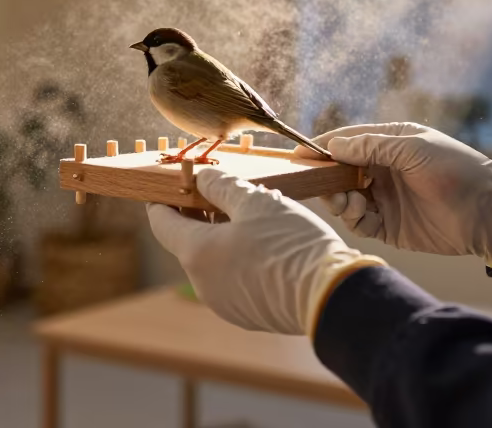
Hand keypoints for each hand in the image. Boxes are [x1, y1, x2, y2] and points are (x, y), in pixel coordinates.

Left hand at [146, 168, 384, 335]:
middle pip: (189, 241)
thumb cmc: (289, 244)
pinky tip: (269, 244)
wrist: (330, 297)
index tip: (174, 185)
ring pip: (215, 260)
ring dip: (226, 236)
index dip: (164, 199)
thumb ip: (221, 186)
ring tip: (258, 216)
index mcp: (196, 253)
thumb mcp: (255, 201)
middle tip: (226, 192)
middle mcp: (203, 283)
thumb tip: (202, 178)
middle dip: (204, 213)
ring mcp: (225, 303)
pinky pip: (235, 279)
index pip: (161, 222)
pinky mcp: (248, 314)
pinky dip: (242, 259)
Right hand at [294, 123, 491, 264]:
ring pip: (345, 198)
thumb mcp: (411, 148)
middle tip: (319, 181)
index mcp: (391, 144)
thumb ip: (370, 146)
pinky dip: (352, 216)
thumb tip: (333, 145)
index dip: (324, 147)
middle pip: (340, 172)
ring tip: (343, 197)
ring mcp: (385, 199)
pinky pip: (359, 222)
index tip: (301, 155)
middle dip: (327, 176)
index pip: (348, 142)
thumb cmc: (455, 169)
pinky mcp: (388, 227)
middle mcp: (383, 171)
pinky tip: (359, 208)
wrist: (488, 211)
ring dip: (337, 197)